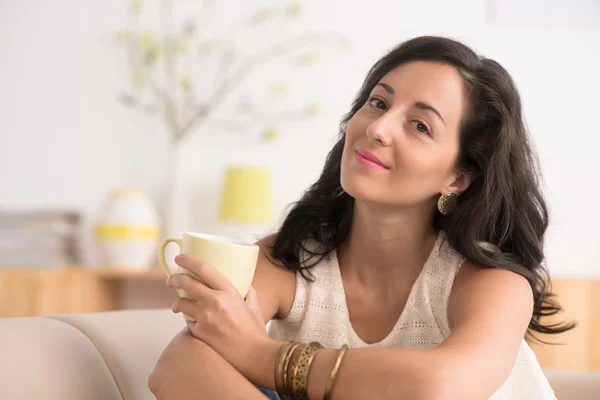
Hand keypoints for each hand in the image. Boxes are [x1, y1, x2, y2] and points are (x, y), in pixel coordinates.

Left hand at [166, 254, 273, 380]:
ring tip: (176, 304)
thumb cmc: (255, 332)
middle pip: (186, 283)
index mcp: (229, 291)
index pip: (204, 268)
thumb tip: (244, 284)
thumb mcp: (254, 306)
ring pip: (180, 303)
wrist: (254, 356)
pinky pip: (187, 322)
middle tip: (170, 280)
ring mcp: (205, 318)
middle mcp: (214, 302)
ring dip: (176, 302)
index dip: (188, 260)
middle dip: (174, 279)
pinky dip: (187, 320)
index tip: (180, 258)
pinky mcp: (199, 333)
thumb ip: (248, 292)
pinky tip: (191, 322)